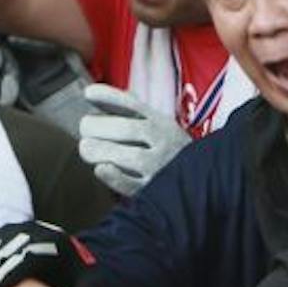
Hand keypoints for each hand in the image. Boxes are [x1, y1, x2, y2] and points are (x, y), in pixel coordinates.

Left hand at [77, 83, 191, 195]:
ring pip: (130, 156)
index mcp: (162, 124)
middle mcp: (162, 143)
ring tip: (87, 148)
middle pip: (128, 129)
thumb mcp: (158, 126)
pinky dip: (114, 176)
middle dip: (100, 127)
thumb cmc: (170, 153)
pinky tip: (101, 169)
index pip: (133, 106)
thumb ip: (130, 112)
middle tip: (85, 128)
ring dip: (102, 150)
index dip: (109, 98)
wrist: (202, 182)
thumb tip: (94, 95)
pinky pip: (131, 184)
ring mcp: (159, 168)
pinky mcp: (154, 192)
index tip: (88, 94)